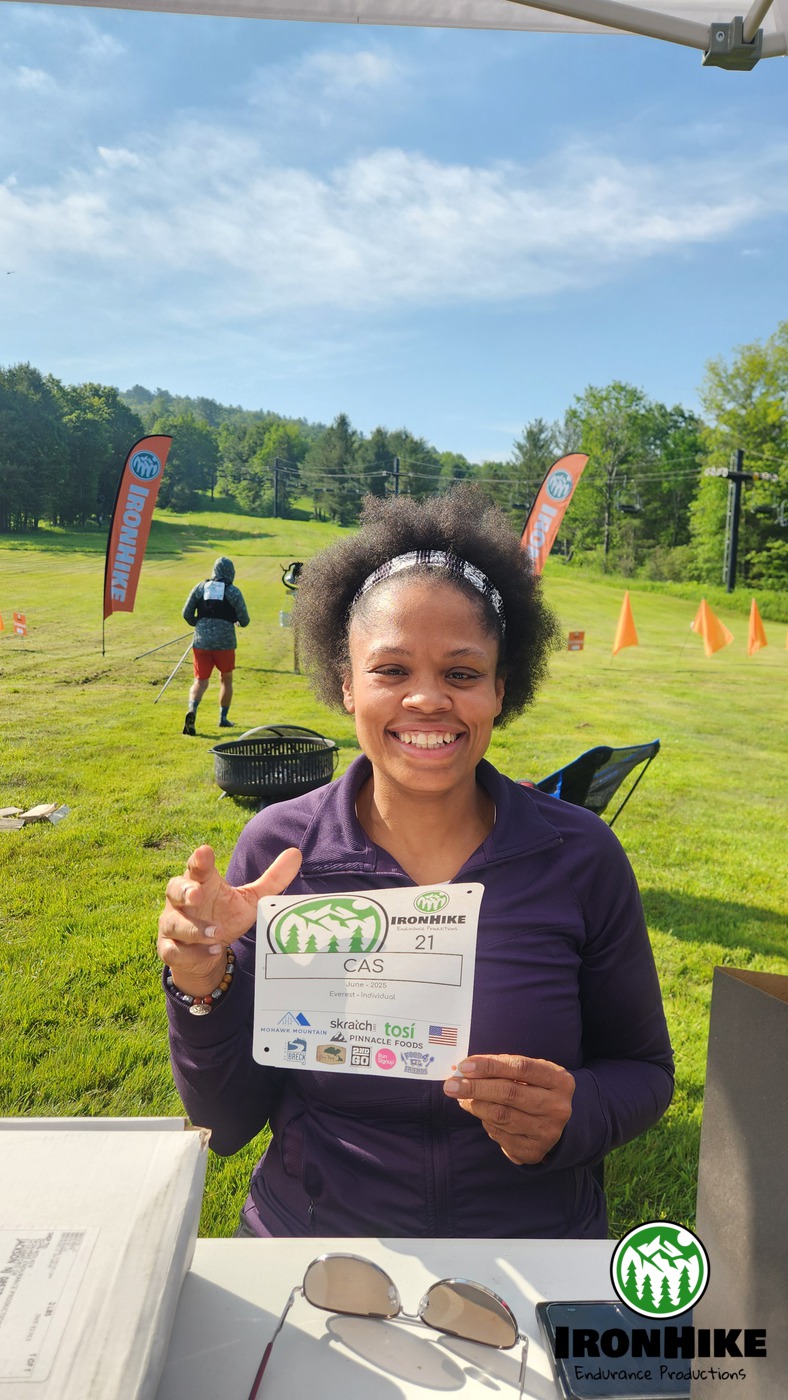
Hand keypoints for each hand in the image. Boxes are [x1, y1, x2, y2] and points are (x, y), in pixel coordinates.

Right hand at [157, 844, 301, 996]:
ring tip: (216, 933)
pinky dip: (192, 952)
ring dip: (194, 928)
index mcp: (201, 884)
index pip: (197, 867)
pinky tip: (213, 951)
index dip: (199, 860)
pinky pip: (173, 951)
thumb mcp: (250, 899)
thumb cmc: (224, 917)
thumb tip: (296, 853)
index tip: (205, 851)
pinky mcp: (170, 949)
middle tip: (197, 894)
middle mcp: (182, 902)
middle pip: (174, 889)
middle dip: (184, 891)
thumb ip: (272, 879)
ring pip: (173, 923)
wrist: (203, 954)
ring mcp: (173, 925)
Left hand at [443, 1054, 574, 1164]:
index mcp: (560, 1081)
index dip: (490, 1066)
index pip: (520, 1067)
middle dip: (475, 1087)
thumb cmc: (535, 1089)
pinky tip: (478, 1112)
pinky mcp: (533, 1151)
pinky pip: (500, 1135)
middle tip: (451, 1085)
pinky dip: (484, 1121)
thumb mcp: (530, 1073)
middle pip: (509, 1093)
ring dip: (475, 1105)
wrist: (556, 1123)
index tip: (464, 1066)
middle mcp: (557, 1107)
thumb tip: (465, 1070)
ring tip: (462, 1097)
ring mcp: (547, 1132)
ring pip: (501, 1116)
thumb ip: (502, 1068)